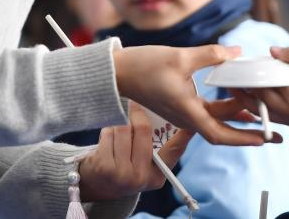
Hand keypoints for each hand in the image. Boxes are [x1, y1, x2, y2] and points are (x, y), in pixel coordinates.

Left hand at [78, 102, 194, 201]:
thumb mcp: (144, 164)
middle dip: (137, 113)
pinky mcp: (104, 166)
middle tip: (134, 104)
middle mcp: (141, 177)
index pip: (174, 151)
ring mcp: (122, 173)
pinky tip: (107, 139)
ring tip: (118, 128)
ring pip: (123, 128)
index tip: (191, 122)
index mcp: (157, 176)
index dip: (184, 135)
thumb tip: (174, 118)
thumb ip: (156, 147)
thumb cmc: (124, 165)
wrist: (97, 183)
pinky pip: (108, 133)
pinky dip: (107, 130)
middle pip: (143, 129)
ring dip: (119, 122)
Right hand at [113, 44, 268, 145]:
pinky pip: (208, 107)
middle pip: (223, 128)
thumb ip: (211, 54)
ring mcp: (184, 109)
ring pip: (217, 117)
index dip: (243, 138)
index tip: (264, 138)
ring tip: (261, 107)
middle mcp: (187, 115)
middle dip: (249, 130)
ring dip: (238, 113)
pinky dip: (225, 103)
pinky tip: (237, 91)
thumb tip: (237, 52)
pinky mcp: (181, 101)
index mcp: (187, 111)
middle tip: (274, 130)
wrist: (118, 71)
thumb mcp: (180, 57)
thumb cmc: (143, 66)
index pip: (220, 134)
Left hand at [233, 46, 288, 128]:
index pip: (265, 83)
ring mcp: (287, 119)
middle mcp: (288, 110)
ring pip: (257, 109)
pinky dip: (253, 105)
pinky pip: (264, 115)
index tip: (238, 64)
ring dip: (243, 97)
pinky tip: (246, 94)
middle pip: (257, 97)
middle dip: (243, 85)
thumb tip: (271, 51)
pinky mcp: (287, 124)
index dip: (250, 74)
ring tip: (233, 83)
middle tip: (230, 73)